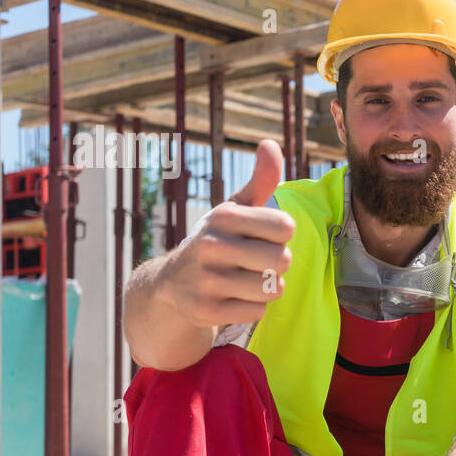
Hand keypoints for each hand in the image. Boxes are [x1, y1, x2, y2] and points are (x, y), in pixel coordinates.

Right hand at [156, 139, 294, 327]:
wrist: (170, 285)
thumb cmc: (217, 242)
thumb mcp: (234, 210)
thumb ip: (260, 180)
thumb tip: (270, 144)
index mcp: (223, 217)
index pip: (285, 226)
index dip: (281, 235)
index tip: (264, 236)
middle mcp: (211, 246)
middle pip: (282, 259)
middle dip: (277, 264)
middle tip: (257, 262)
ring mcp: (206, 280)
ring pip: (273, 288)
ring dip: (268, 288)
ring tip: (247, 279)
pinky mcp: (206, 311)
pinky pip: (258, 311)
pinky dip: (253, 308)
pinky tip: (234, 298)